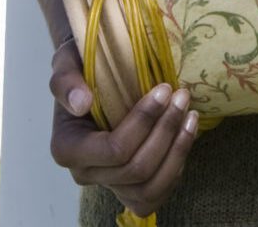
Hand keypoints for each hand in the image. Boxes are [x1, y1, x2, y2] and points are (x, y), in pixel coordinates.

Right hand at [46, 35, 197, 218]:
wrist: (92, 81)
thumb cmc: (82, 69)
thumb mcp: (67, 62)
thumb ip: (66, 80)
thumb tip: (81, 103)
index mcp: (67, 148)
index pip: (114, 149)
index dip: (144, 121)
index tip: (165, 89)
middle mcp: (85, 174)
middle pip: (137, 170)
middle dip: (166, 131)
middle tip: (182, 96)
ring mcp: (108, 184)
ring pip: (150, 188)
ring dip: (178, 151)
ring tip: (192, 116)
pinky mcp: (129, 188)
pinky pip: (157, 194)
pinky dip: (176, 167)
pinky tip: (186, 136)